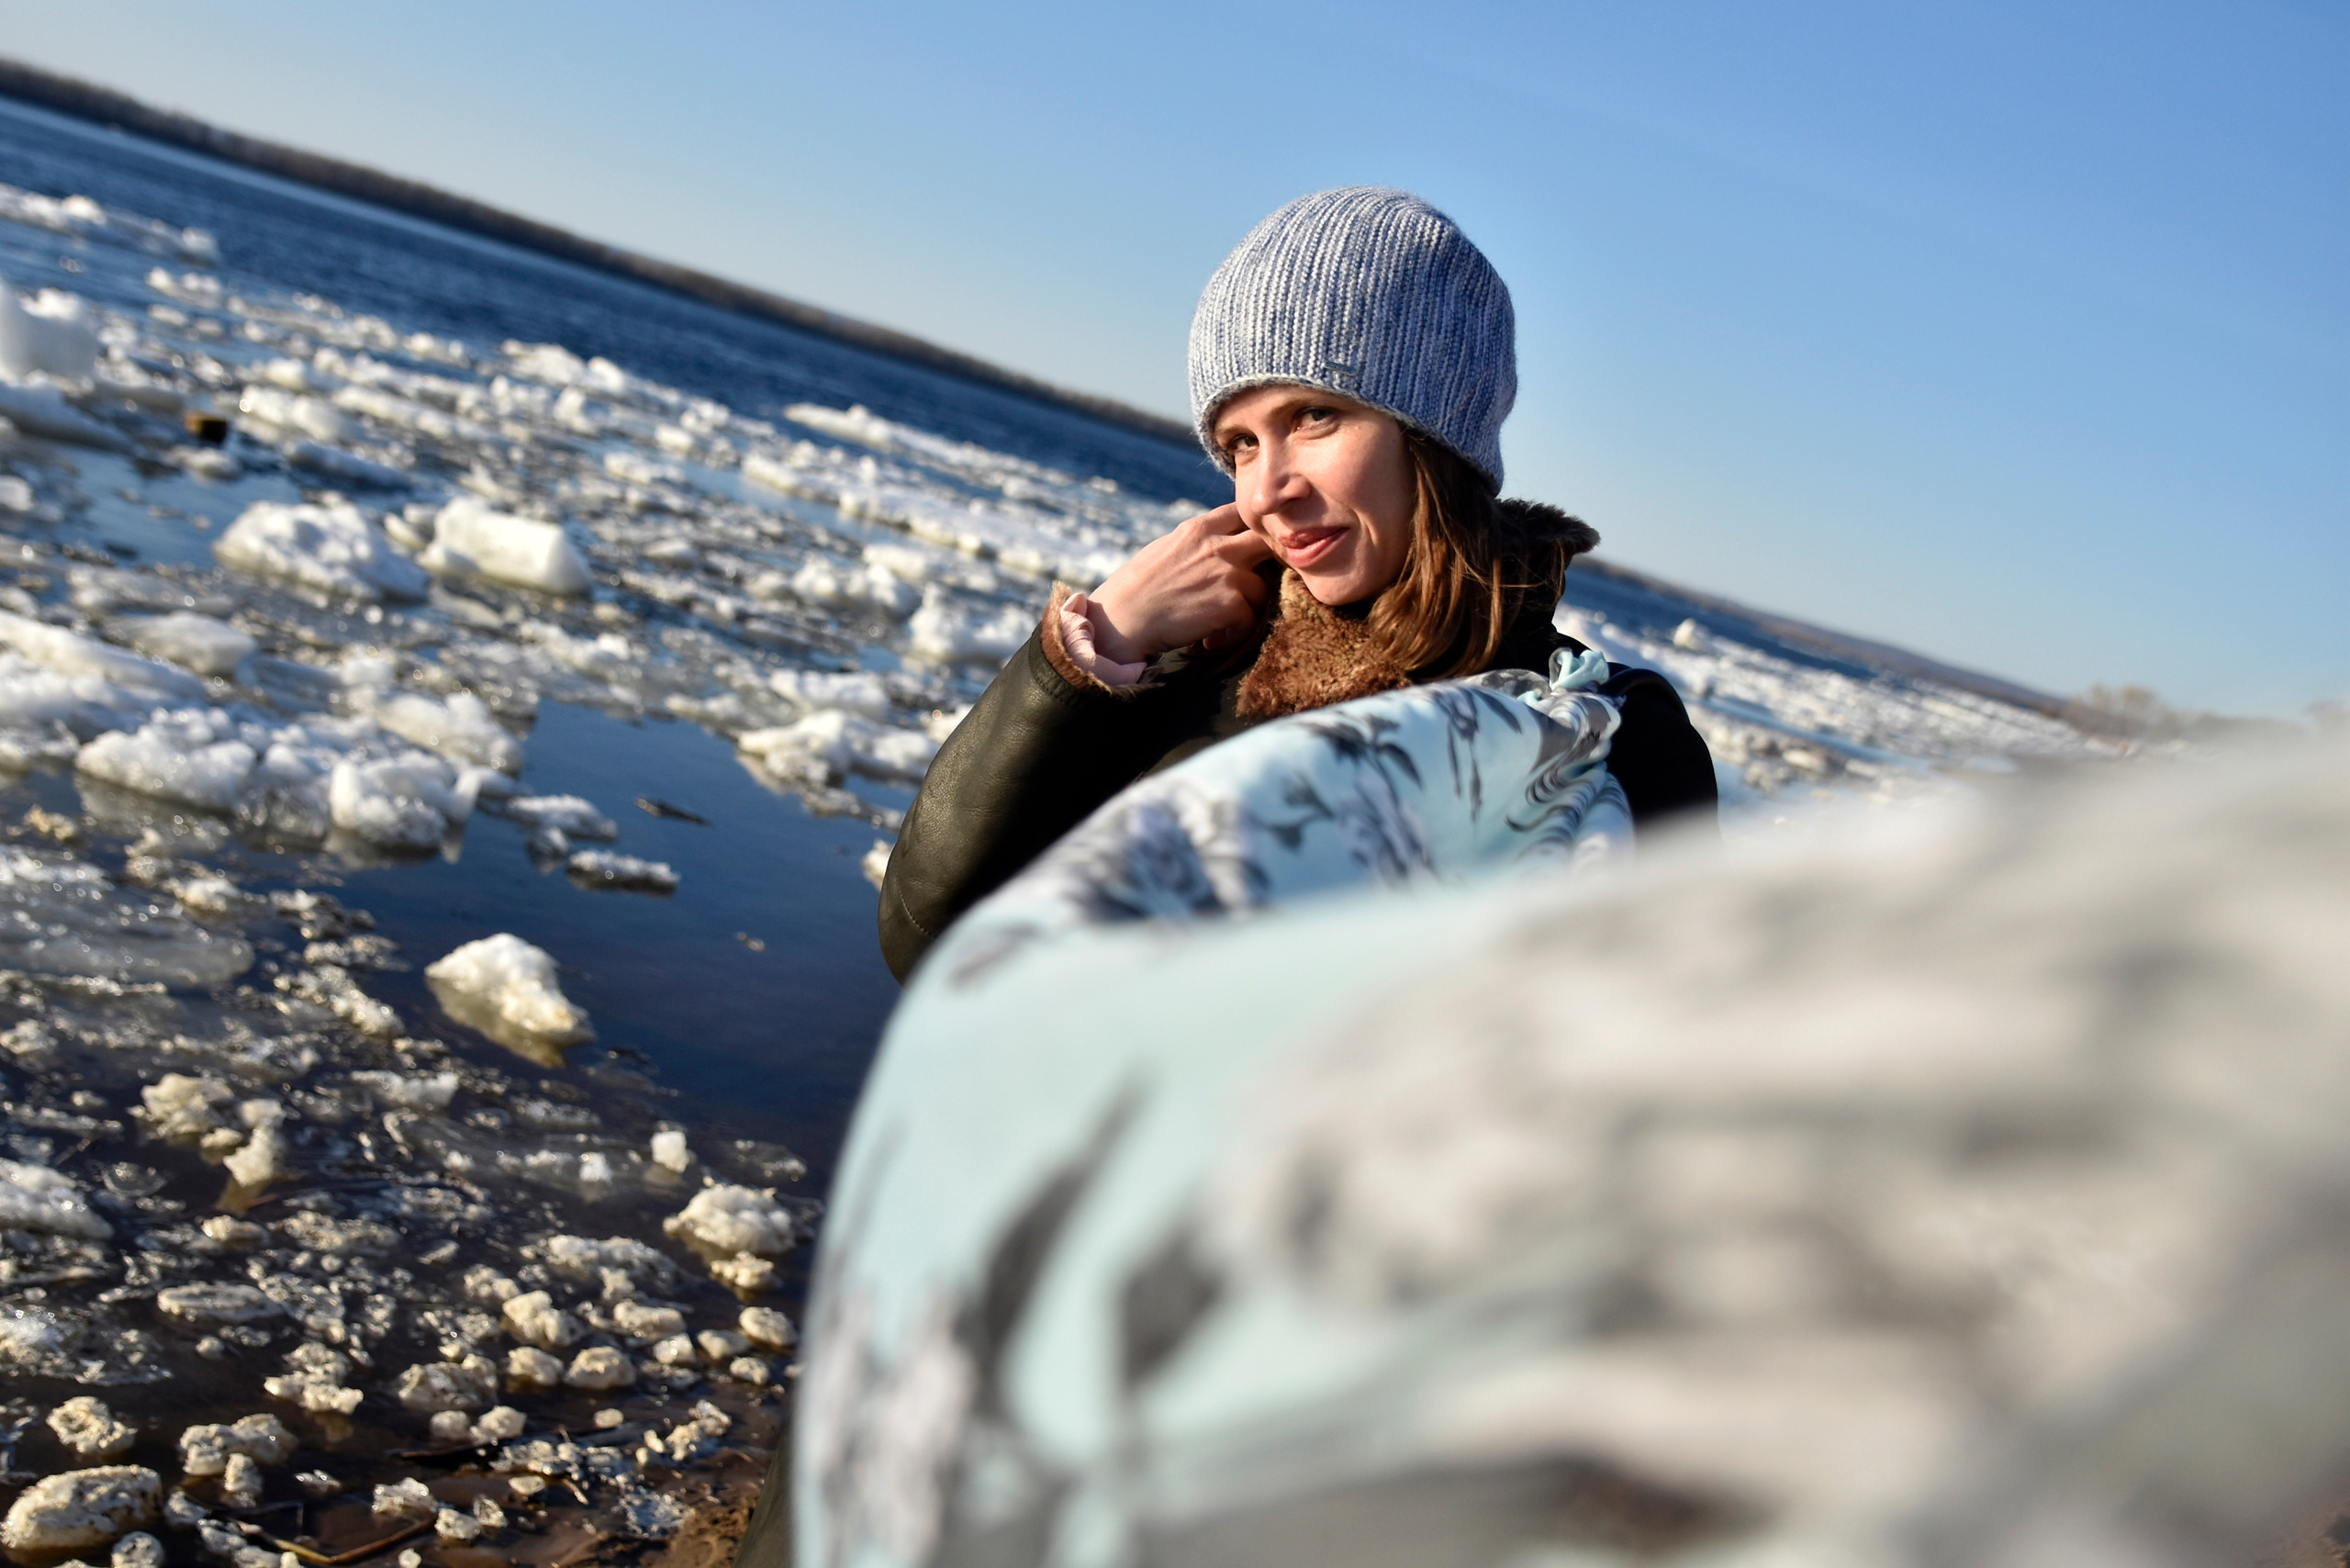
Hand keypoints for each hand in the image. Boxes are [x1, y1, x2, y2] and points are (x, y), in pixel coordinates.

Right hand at [1086, 504, 1272, 663]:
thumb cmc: (1137, 589)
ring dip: (1245, 608)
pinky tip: (1210, 639)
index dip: (1250, 531)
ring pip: (1261, 588)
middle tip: (1248, 587)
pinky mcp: (1231, 605)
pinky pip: (1250, 620)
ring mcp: (1227, 574)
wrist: (1121, 621)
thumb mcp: (1166, 548)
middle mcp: (1217, 546)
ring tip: (1219, 624)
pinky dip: (1233, 635)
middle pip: (1265, 542)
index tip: (1245, 552)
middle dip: (1266, 562)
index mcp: (1199, 529)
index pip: (1241, 514)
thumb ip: (1197, 542)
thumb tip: (1218, 543)